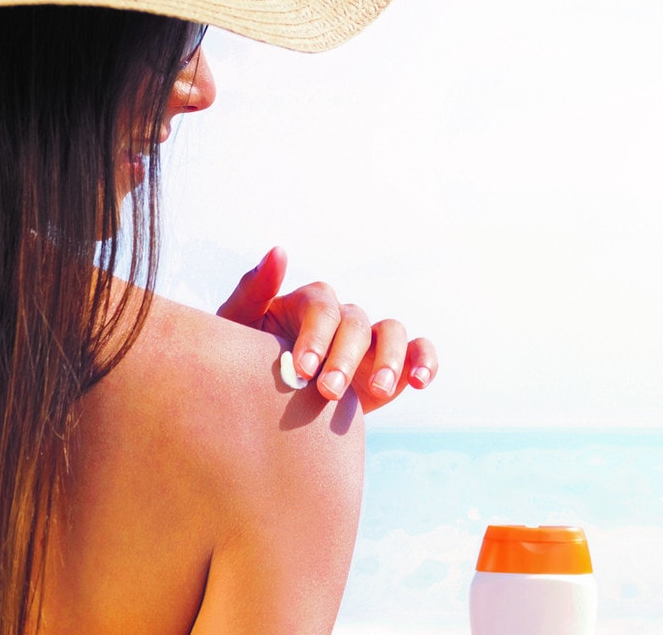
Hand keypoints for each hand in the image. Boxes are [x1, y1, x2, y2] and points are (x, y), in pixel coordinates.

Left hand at [215, 247, 437, 413]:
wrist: (263, 410)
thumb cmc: (243, 362)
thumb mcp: (238, 328)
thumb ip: (253, 291)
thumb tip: (279, 251)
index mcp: (308, 305)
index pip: (322, 307)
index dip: (316, 336)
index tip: (302, 370)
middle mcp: (342, 318)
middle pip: (356, 322)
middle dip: (345, 357)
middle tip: (329, 391)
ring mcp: (369, 341)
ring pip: (392, 331)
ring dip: (389, 358)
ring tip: (377, 389)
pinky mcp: (392, 366)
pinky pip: (418, 351)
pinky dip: (425, 360)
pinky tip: (420, 381)